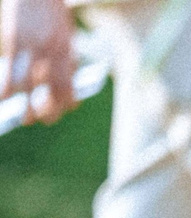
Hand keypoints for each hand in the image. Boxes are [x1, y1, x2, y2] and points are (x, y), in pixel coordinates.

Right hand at [2, 0, 77, 124]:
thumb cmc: (48, 7)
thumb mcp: (65, 28)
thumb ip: (65, 50)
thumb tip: (68, 71)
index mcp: (66, 50)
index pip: (71, 83)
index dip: (69, 100)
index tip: (67, 108)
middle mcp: (53, 52)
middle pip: (54, 89)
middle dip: (50, 109)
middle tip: (45, 120)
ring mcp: (33, 47)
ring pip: (32, 85)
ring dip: (28, 107)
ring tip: (25, 119)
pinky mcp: (15, 40)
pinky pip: (10, 70)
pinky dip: (7, 87)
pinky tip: (4, 99)